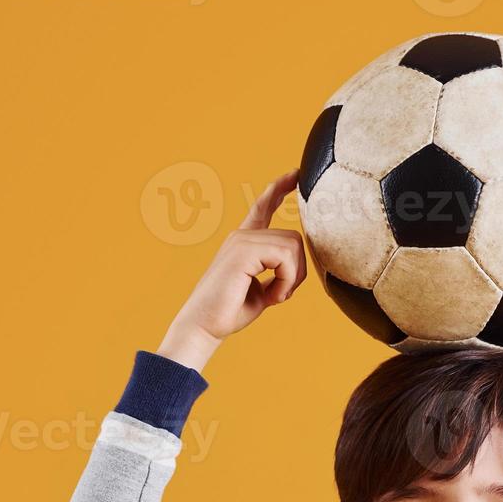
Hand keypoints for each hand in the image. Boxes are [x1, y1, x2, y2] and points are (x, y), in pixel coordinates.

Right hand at [156, 168, 307, 372]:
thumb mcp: (262, 288)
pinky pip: (285, 256)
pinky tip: (273, 297)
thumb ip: (278, 272)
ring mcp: (241, 240)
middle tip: (280, 295)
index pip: (263, 207)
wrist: (203, 327)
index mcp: (244, 242)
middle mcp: (241, 235)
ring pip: (293, 246)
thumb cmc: (230, 312)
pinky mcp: (243, 251)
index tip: (295, 174)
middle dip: (297, 271)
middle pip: (294, 237)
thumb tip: (299, 267)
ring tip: (275, 297)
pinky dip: (287, 281)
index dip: (279, 189)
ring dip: (292, 278)